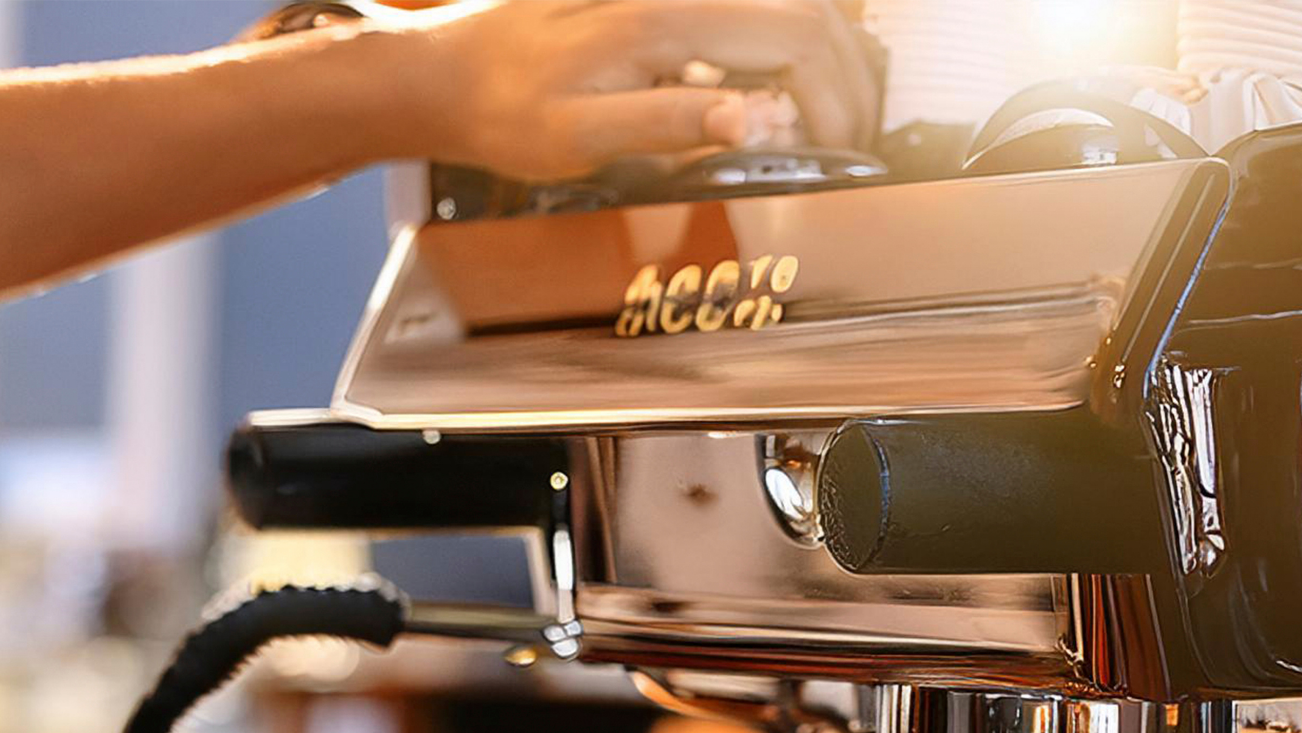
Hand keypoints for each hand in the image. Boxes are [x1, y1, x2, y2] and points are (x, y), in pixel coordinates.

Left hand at [374, 0, 878, 177]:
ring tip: (832, 118)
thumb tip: (752, 122)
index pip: (796, 40)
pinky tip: (781, 91)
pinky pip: (748, 12)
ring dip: (824, 57)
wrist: (447, 73)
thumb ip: (668, 128)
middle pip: (807, 13)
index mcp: (664, 20)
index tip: (843, 150)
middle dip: (848, 76)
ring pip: (786, 5)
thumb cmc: (503, 110)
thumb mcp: (578, 139)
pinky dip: (785, 45)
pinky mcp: (666, 0)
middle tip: (854, 138)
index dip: (836, 97)